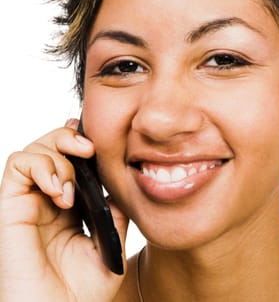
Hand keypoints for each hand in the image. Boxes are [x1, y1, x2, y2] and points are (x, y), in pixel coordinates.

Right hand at [0, 120, 128, 301]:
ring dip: (58, 156)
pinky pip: (17, 165)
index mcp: (71, 208)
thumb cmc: (82, 292)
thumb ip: (115, 214)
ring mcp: (29, 203)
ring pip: (34, 151)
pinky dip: (41, 166)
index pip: (73, 162)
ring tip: (72, 189)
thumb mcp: (110, 247)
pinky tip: (60, 193)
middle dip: (71, 138)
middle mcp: (48, 202)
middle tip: (89, 150)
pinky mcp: (11, 208)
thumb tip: (121, 187)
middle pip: (52, 147)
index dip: (83, 145)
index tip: (100, 143)